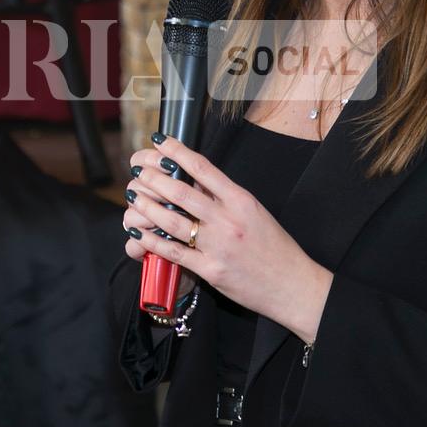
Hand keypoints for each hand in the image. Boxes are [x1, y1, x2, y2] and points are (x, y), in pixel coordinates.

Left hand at [124, 134, 333, 343]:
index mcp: (241, 200)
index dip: (177, 151)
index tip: (160, 141)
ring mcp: (218, 246)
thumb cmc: (274, 247)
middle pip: (182, 192)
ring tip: (134, 195)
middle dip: (154, 178)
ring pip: (172, 221)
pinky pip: (174, 252)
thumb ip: (226, 196)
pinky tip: (138, 231)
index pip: (203, 168)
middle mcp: (228, 220)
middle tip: (138, 171)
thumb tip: (195, 178)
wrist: (292, 285)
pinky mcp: (210, 270)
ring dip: (148, 206)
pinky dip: (152, 240)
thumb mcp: (254, 212)